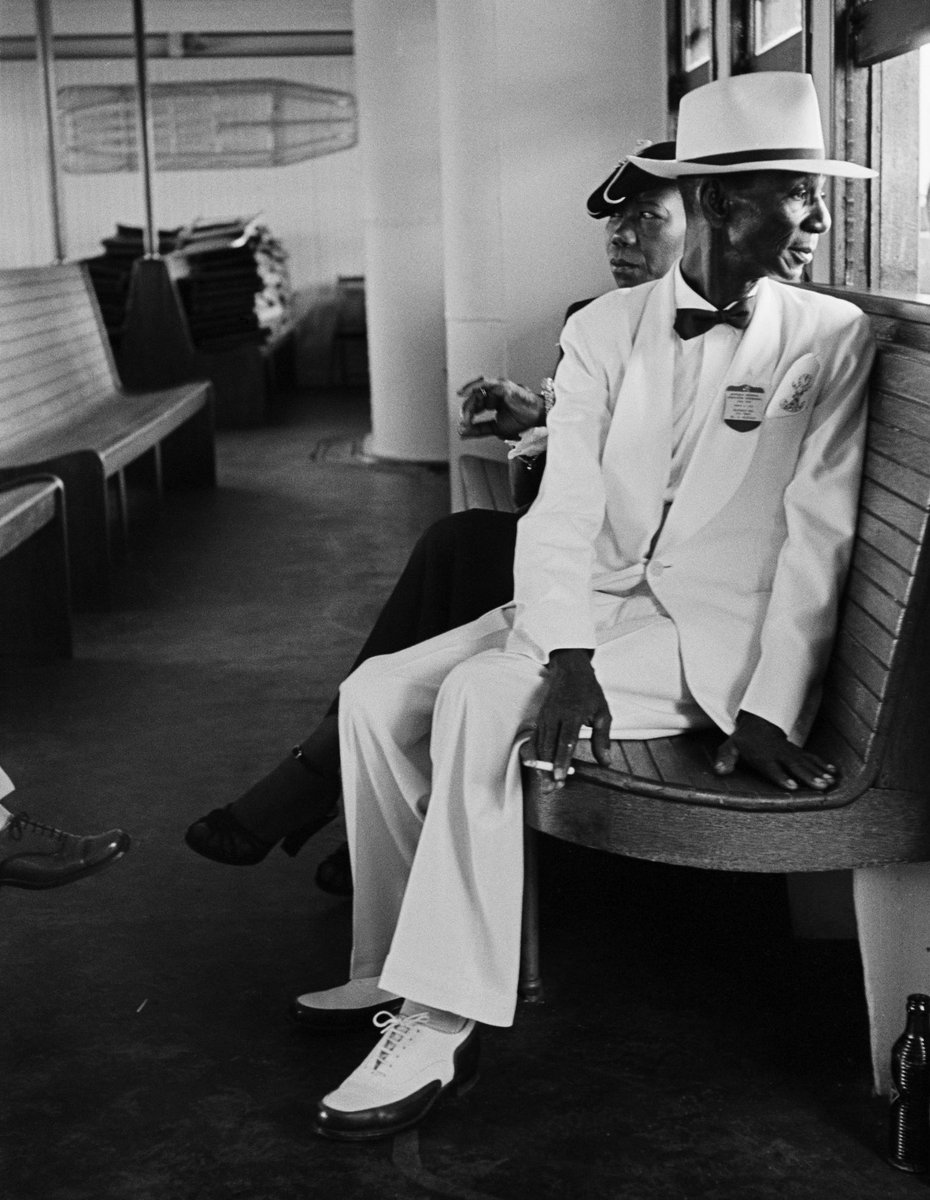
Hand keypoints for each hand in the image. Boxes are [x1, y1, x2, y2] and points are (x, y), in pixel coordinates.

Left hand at [457, 376, 545, 439]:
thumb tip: (461, 432)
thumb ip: (478, 429)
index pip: (475, 406)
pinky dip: (472, 387)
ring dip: (469, 404)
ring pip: (477, 391)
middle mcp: (493, 392)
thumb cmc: (521, 420)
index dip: (468, 415)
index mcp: (492, 401)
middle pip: (474, 399)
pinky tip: (463, 393)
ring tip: (465, 414)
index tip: (463, 427)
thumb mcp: (494, 428)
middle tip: (464, 422)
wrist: (536, 418)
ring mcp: (497, 387)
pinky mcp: (502, 386)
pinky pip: (484, 384)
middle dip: (467, 411)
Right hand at [523, 649, 612, 791]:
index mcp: (572, 713)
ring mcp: (544, 718)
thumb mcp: (602, 713)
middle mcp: (555, 716)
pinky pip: (534, 741)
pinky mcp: (539, 720)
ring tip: (546, 784)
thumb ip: (602, 739)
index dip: (562, 760)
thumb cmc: (589, 693)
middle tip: (552, 788)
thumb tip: (606, 763)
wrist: (571, 672)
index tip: (561, 776)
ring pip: (539, 746)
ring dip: (541, 766)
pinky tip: (536, 769)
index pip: (566, 740)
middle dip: (548, 769)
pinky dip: (534, 756)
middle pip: (548, 747)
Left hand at [713, 710, 837, 791]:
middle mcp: (779, 755)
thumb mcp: (730, 747)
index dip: (782, 777)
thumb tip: (719, 770)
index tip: (792, 786)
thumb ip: (725, 758)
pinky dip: (823, 764)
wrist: (758, 725)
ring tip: (830, 782)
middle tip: (820, 786)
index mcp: (763, 757)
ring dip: (819, 772)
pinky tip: (834, 772)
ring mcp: (790, 753)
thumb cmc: (743, 742)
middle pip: (795, 766)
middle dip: (808, 776)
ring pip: (807, 763)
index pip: (773, 768)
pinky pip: (812, 758)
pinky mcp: (798, 752)